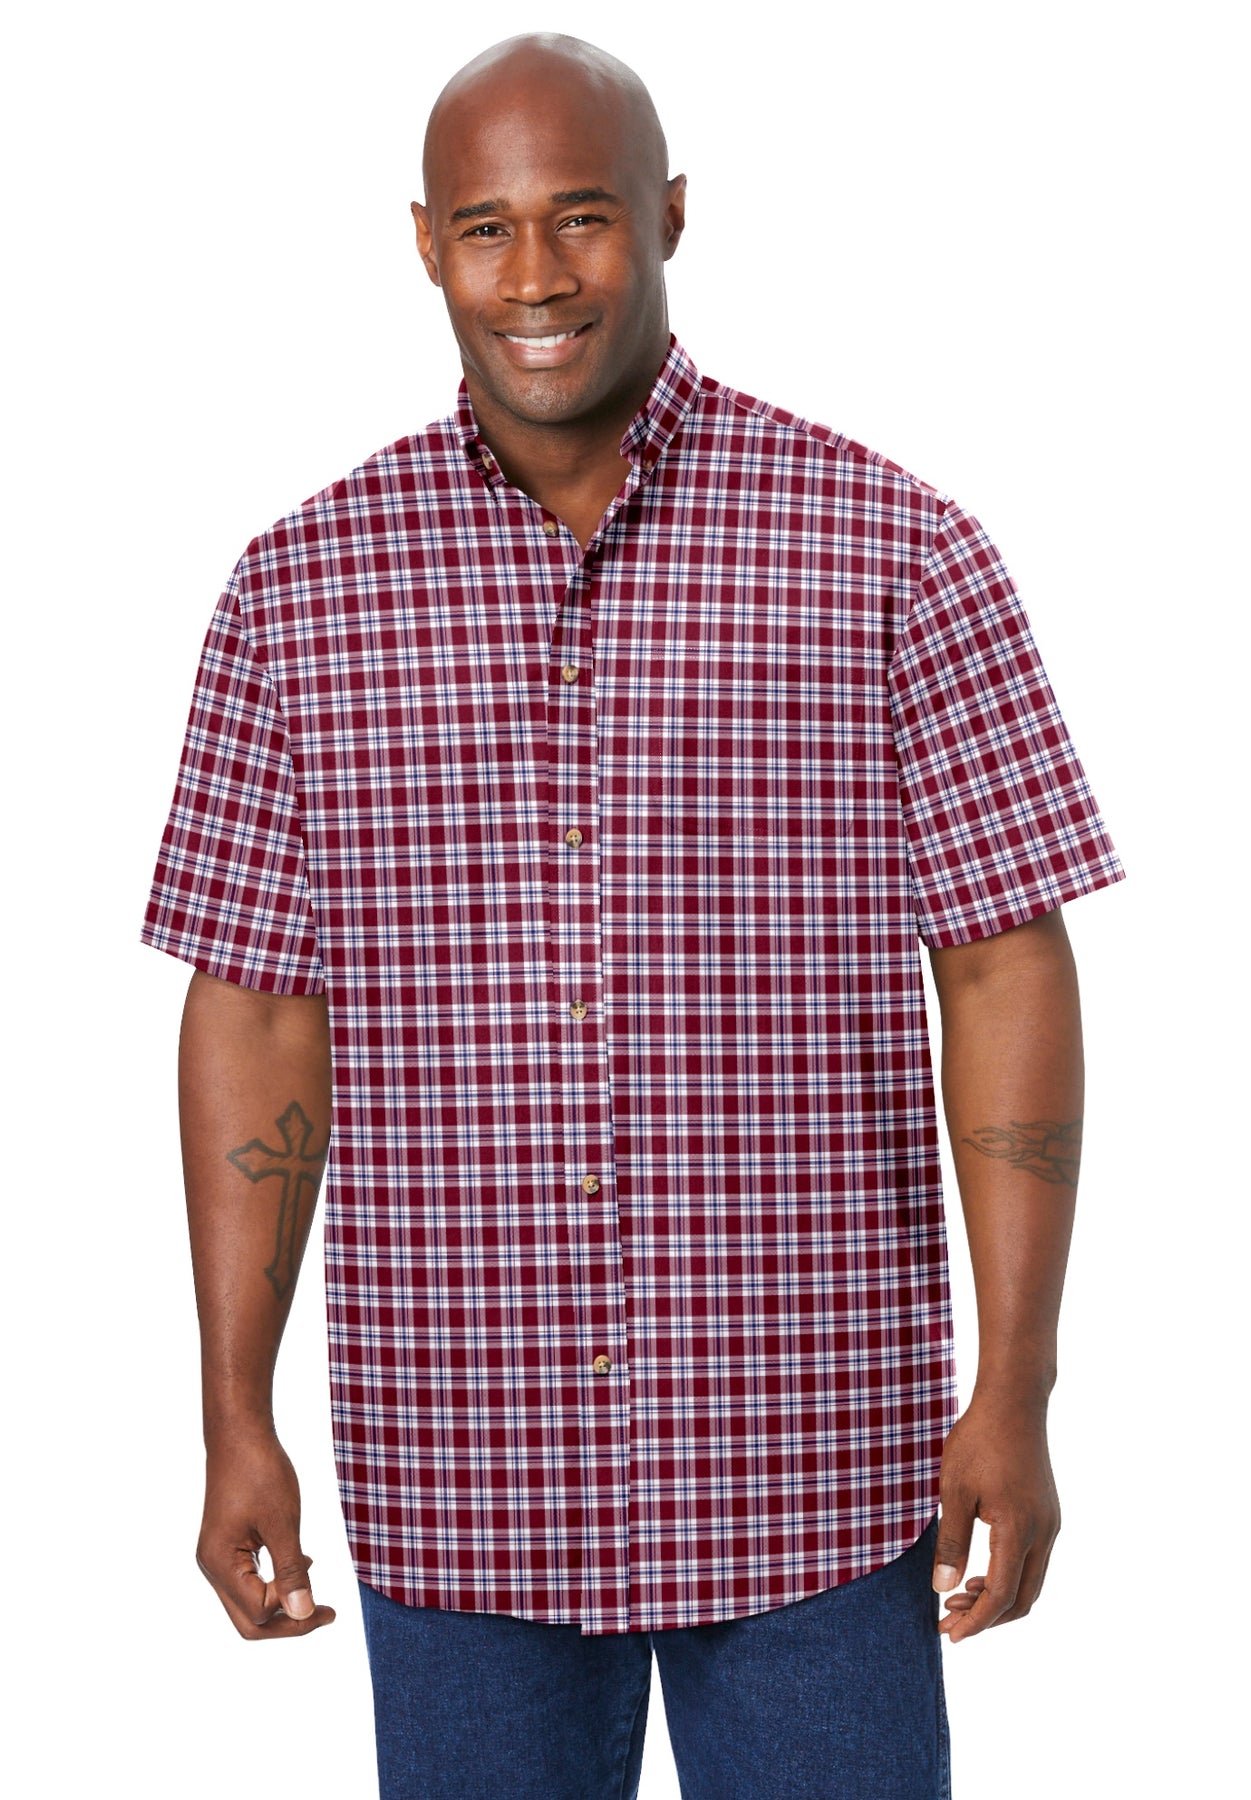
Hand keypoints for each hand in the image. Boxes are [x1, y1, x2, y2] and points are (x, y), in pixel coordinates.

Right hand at [196, 1430, 335, 1638]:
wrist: (240, 1433)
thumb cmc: (260, 1472)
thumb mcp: (283, 1523)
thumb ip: (291, 1572)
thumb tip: (301, 1614)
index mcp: (221, 1563)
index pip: (257, 1613)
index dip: (292, 1613)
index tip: (325, 1601)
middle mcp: (213, 1566)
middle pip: (248, 1619)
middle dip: (287, 1622)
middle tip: (326, 1614)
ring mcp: (218, 1557)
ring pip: (248, 1602)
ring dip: (282, 1603)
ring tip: (318, 1597)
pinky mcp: (227, 1545)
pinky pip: (249, 1580)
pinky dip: (275, 1583)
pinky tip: (303, 1564)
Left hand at [931, 1395, 1059, 1642]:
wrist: (1014, 1402)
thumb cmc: (979, 1440)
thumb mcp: (954, 1490)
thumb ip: (951, 1543)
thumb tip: (942, 1589)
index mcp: (1019, 1530)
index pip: (1001, 1596)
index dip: (976, 1622)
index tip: (950, 1635)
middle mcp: (1044, 1532)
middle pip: (1022, 1599)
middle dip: (987, 1617)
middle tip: (949, 1620)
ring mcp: (1050, 1523)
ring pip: (1031, 1582)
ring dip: (998, 1598)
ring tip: (957, 1596)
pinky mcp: (1048, 1514)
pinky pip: (1033, 1561)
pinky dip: (1008, 1576)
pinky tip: (979, 1571)